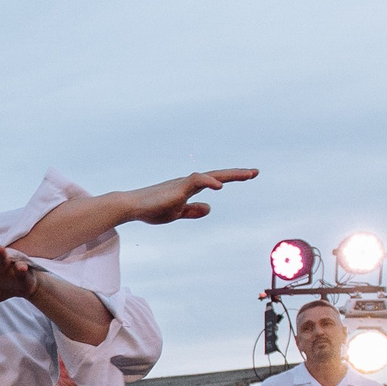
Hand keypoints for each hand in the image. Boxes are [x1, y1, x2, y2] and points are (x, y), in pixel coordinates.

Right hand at [133, 166, 258, 224]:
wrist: (131, 207)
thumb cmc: (151, 209)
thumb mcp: (176, 213)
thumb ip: (192, 211)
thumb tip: (210, 208)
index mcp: (189, 188)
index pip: (215, 180)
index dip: (232, 178)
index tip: (249, 175)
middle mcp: (188, 182)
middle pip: (217, 175)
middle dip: (237, 173)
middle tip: (255, 172)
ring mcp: (183, 183)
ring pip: (210, 175)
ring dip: (230, 175)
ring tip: (247, 175)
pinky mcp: (177, 188)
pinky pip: (197, 181)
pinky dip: (209, 182)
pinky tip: (220, 187)